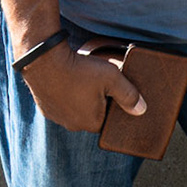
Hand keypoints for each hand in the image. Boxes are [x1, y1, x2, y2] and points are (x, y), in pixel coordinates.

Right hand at [20, 44, 144, 133]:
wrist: (45, 61)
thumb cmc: (80, 70)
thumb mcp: (112, 79)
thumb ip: (129, 95)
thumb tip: (142, 110)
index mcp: (90, 122)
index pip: (109, 122)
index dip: (116, 108)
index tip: (117, 93)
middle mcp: (72, 125)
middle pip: (94, 116)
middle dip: (101, 103)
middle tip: (104, 84)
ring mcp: (57, 117)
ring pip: (78, 110)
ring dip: (84, 99)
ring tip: (88, 81)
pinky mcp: (46, 107)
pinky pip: (64, 105)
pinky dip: (69, 96)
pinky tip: (73, 82)